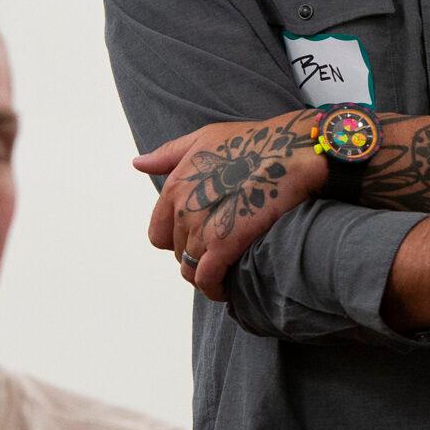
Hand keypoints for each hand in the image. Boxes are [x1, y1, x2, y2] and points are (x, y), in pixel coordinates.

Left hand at [133, 112, 326, 299]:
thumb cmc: (253, 142)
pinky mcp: (224, 244)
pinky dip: (215, 289)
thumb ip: (169, 155)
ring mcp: (202, 228)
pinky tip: (226, 290)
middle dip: (196, 255)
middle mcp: (183, 209)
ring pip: (191, 269)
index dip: (178, 239)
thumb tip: (138, 163)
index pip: (159, 232)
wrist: (291, 152)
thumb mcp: (204, 139)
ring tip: (225, 274)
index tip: (200, 238)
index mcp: (175, 187)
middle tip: (220, 253)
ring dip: (206, 275)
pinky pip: (207, 279)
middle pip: (178, 252)